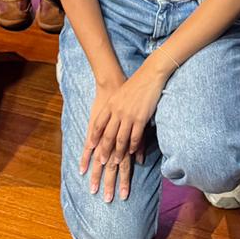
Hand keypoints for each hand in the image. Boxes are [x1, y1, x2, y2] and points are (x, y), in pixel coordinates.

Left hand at [80, 69, 163, 198]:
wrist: (149, 75)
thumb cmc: (133, 86)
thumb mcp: (118, 96)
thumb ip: (112, 109)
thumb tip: (107, 122)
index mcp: (110, 105)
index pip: (98, 125)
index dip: (94, 138)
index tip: (90, 149)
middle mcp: (117, 111)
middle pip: (108, 135)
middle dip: (104, 151)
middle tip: (102, 163)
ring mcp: (129, 115)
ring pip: (121, 139)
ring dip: (118, 153)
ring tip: (116, 163)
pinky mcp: (141, 118)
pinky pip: (135, 137)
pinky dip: (134, 147)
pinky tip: (133, 154)